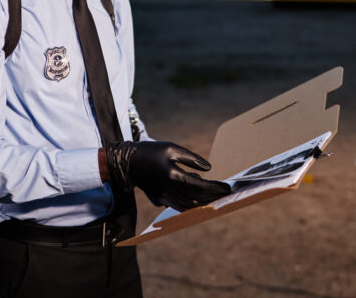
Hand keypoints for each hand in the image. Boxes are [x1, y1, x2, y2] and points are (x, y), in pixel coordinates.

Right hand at [105, 141, 230, 210]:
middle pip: (197, 199)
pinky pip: (178, 206)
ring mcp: (163, 198)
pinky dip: (191, 205)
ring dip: (203, 204)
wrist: (127, 162)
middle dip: (213, 197)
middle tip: (225, 194)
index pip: (200, 187)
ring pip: (189, 207)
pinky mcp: (159, 200)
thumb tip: (209, 169)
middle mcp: (169, 191)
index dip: (216, 188)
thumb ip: (192, 159)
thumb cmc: (151, 152)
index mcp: (173, 177)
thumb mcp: (172, 149)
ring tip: (214, 197)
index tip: (228, 187)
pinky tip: (197, 198)